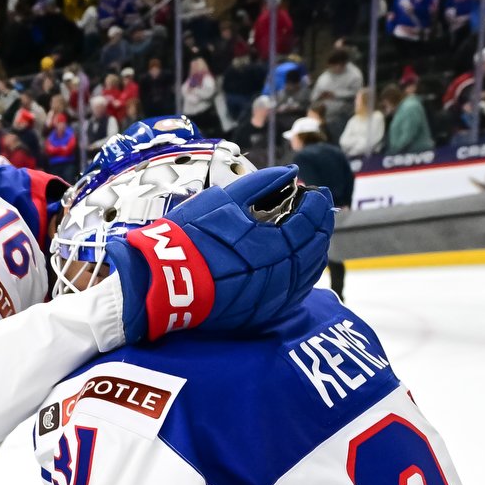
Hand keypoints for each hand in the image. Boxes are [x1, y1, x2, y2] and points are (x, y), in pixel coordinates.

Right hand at [103, 167, 333, 342]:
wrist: (163, 279)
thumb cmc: (190, 236)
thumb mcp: (223, 200)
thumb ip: (261, 184)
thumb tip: (291, 173)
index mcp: (272, 245)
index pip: (307, 223)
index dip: (316, 205)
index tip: (318, 193)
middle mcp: (277, 274)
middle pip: (313, 249)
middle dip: (320, 227)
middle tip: (321, 210)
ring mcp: (271, 296)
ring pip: (307, 273)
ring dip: (315, 251)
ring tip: (314, 234)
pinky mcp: (261, 311)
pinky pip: (294, 293)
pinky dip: (303, 275)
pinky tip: (301, 264)